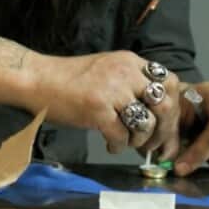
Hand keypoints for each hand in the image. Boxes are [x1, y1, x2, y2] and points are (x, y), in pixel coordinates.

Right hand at [32, 51, 180, 155]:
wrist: (36, 78)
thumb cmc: (69, 79)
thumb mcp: (107, 71)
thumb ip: (131, 85)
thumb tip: (155, 115)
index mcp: (130, 62)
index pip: (170, 82)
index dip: (172, 107)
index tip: (165, 124)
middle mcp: (125, 73)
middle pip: (164, 105)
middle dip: (164, 131)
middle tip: (154, 144)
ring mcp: (111, 90)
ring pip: (146, 124)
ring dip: (140, 141)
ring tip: (128, 144)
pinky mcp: (97, 109)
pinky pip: (121, 136)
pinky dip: (119, 146)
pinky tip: (110, 145)